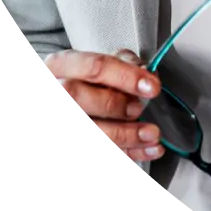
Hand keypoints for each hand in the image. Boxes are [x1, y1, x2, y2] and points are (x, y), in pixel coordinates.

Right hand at [46, 48, 164, 161]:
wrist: (70, 96)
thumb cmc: (88, 79)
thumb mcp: (104, 61)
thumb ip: (126, 63)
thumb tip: (147, 75)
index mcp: (63, 66)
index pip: (95, 68)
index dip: (126, 77)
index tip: (151, 86)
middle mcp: (59, 92)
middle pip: (88, 101)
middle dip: (118, 106)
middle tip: (139, 108)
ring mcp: (71, 116)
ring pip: (95, 131)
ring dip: (128, 135)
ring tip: (151, 133)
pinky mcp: (80, 135)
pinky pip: (107, 147)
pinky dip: (130, 150)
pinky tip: (148, 149)